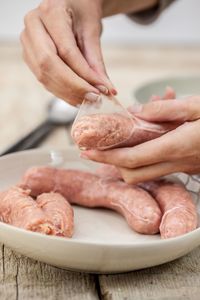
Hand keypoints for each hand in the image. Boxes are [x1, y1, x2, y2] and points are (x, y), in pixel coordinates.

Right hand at [20, 0, 114, 105]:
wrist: (70, 3)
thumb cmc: (81, 9)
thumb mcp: (92, 29)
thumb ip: (96, 61)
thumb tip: (105, 89)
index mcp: (51, 12)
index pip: (66, 51)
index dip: (84, 74)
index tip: (102, 89)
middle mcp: (33, 26)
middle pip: (48, 65)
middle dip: (73, 87)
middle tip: (93, 98)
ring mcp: (28, 42)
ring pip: (44, 76)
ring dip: (67, 93)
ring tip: (88, 100)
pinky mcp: (30, 56)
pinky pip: (44, 79)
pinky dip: (61, 91)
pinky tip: (77, 97)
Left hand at [81, 94, 199, 183]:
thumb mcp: (197, 105)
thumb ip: (166, 109)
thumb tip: (137, 111)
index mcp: (176, 146)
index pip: (130, 159)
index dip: (105, 157)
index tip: (87, 152)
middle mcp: (176, 162)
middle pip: (132, 174)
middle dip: (110, 164)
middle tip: (95, 151)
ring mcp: (182, 167)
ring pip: (144, 174)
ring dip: (126, 161)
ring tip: (117, 143)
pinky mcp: (188, 166)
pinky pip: (159, 166)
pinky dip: (145, 156)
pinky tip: (147, 137)